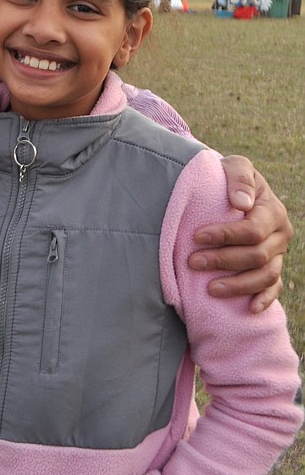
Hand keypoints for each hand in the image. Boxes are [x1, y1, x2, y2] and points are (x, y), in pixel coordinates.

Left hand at [189, 157, 292, 312]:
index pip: (253, 230)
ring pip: (266, 276)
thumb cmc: (229, 178)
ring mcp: (279, 255)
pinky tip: (249, 309)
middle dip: (223, 260)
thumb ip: (239, 177)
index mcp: (273, 210)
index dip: (225, 235)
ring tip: (210, 289)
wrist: (231, 190)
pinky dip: (264, 300)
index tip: (197, 236)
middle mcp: (281, 235)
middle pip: (257, 256)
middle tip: (193, 262)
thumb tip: (242, 203)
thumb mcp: (234, 166)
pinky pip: (274, 289)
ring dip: (238, 285)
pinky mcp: (273, 269)